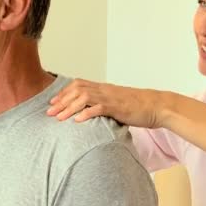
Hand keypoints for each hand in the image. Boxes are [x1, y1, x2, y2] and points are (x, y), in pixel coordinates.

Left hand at [47, 79, 162, 127]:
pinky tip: (77, 121)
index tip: (52, 102)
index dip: (63, 93)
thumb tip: (91, 115)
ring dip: (69, 107)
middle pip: (77, 90)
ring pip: (84, 98)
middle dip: (61, 101)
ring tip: (58, 117)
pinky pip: (99, 108)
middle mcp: (105, 90)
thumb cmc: (138, 107)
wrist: (157, 106)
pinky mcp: (118, 107)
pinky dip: (86, 114)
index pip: (78, 85)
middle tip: (49, 112)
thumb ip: (104, 106)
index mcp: (104, 88)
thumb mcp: (117, 103)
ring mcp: (111, 97)